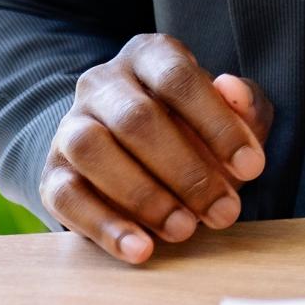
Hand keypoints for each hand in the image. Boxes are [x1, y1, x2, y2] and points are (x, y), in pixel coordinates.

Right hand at [43, 34, 271, 264]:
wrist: (135, 152)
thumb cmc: (197, 127)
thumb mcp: (232, 113)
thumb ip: (244, 103)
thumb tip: (232, 88)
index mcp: (150, 56)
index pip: (179, 79)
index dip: (218, 125)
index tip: (253, 168)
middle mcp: (102, 83)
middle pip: (136, 120)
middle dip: (187, 172)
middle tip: (223, 211)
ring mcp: (69, 125)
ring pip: (92, 151)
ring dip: (144, 196)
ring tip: (184, 230)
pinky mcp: (51, 172)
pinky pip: (66, 197)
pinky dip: (104, 226)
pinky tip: (141, 249)